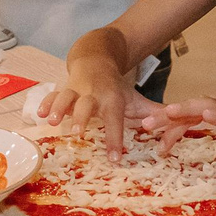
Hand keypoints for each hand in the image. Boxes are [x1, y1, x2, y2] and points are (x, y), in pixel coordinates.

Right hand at [39, 53, 154, 157]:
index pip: (115, 119)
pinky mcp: (62, 88)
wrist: (96, 57)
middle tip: (77, 132)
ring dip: (58, 108)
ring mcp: (75, 89)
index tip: (114, 158)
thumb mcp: (134, 98)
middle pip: (86, 104)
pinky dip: (45, 103)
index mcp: (112, 98)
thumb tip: (177, 124)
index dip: (115, 138)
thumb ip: (153, 113)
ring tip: (51, 121)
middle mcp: (93, 93)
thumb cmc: (115, 87)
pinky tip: (38, 114)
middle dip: (81, 117)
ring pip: (66, 96)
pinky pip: (51, 95)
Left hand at [145, 89, 215, 148]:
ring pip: (203, 106)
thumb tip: (204, 127)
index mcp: (214, 108)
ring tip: (167, 112)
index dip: (166, 122)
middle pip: (187, 110)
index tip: (147, 132)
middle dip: (165, 118)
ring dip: (184, 109)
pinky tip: (205, 113)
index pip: (185, 115)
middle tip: (143, 126)